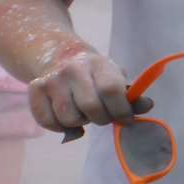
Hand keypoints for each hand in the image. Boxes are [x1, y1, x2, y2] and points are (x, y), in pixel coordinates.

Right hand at [29, 43, 150, 137]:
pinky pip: (48, 122)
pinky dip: (59, 126)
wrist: (59, 56)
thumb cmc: (94, 75)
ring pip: (68, 118)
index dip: (120, 110)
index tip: (124, 118)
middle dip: (101, 119)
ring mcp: (52, 79)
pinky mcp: (35, 89)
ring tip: (82, 112)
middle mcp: (73, 68)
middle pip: (91, 108)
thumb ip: (131, 95)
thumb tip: (148, 106)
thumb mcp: (115, 77)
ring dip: (79, 122)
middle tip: (101, 115)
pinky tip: (65, 117)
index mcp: (99, 63)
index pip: (111, 89)